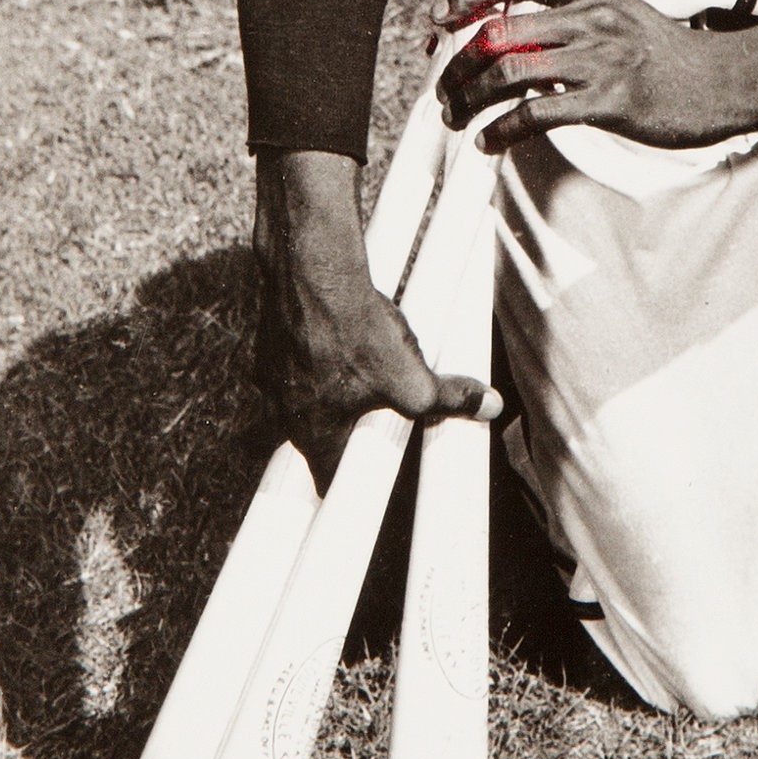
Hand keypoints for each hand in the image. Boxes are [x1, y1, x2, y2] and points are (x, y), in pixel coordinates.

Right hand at [253, 151, 502, 474]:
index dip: (345, 487)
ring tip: (348, 384)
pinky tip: (334, 342)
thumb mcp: (410, 375)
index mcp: (312, 428)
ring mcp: (270, 371)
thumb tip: (487, 406)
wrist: (314, 268)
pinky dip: (310, 360)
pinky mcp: (271, 338)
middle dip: (329, 441)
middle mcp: (282, 406)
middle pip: (303, 440)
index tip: (358, 489)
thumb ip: (445, 399)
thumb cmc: (354, 329)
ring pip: (292, 400)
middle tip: (353, 435)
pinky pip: (290, 362)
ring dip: (317, 399)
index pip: (324, 477)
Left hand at [436, 0, 757, 154]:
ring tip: (458, 118)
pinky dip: (501, 130)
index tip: (440, 17)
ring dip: (470, 99)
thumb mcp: (619, 13)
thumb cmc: (666, 54)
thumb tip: (505, 30)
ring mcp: (601, 58)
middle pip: (498, 32)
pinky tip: (490, 141)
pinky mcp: (609, 101)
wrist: (725, 82)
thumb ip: (568, 14)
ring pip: (508, 73)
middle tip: (443, 89)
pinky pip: (535, 114)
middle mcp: (593, 16)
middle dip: (456, 64)